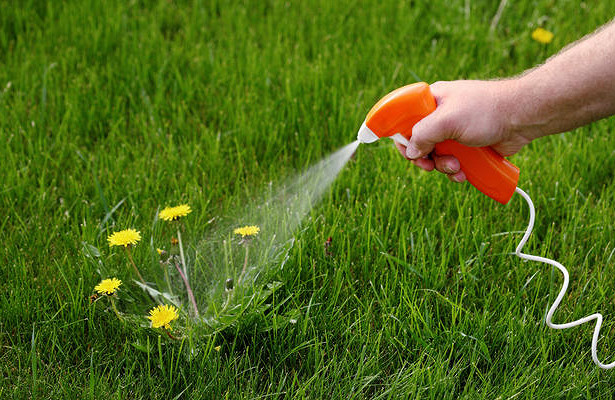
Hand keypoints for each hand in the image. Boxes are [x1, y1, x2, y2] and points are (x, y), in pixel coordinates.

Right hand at [395, 80, 534, 181]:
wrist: (522, 118)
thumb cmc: (485, 111)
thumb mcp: (446, 120)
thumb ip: (423, 135)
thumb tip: (411, 152)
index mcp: (431, 101)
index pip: (405, 119)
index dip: (402, 137)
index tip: (409, 152)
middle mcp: (440, 116)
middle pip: (419, 143)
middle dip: (425, 158)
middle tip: (430, 166)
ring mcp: (454, 131)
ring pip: (436, 156)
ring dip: (443, 166)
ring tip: (457, 167)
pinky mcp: (468, 145)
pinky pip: (453, 162)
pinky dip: (456, 170)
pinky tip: (465, 173)